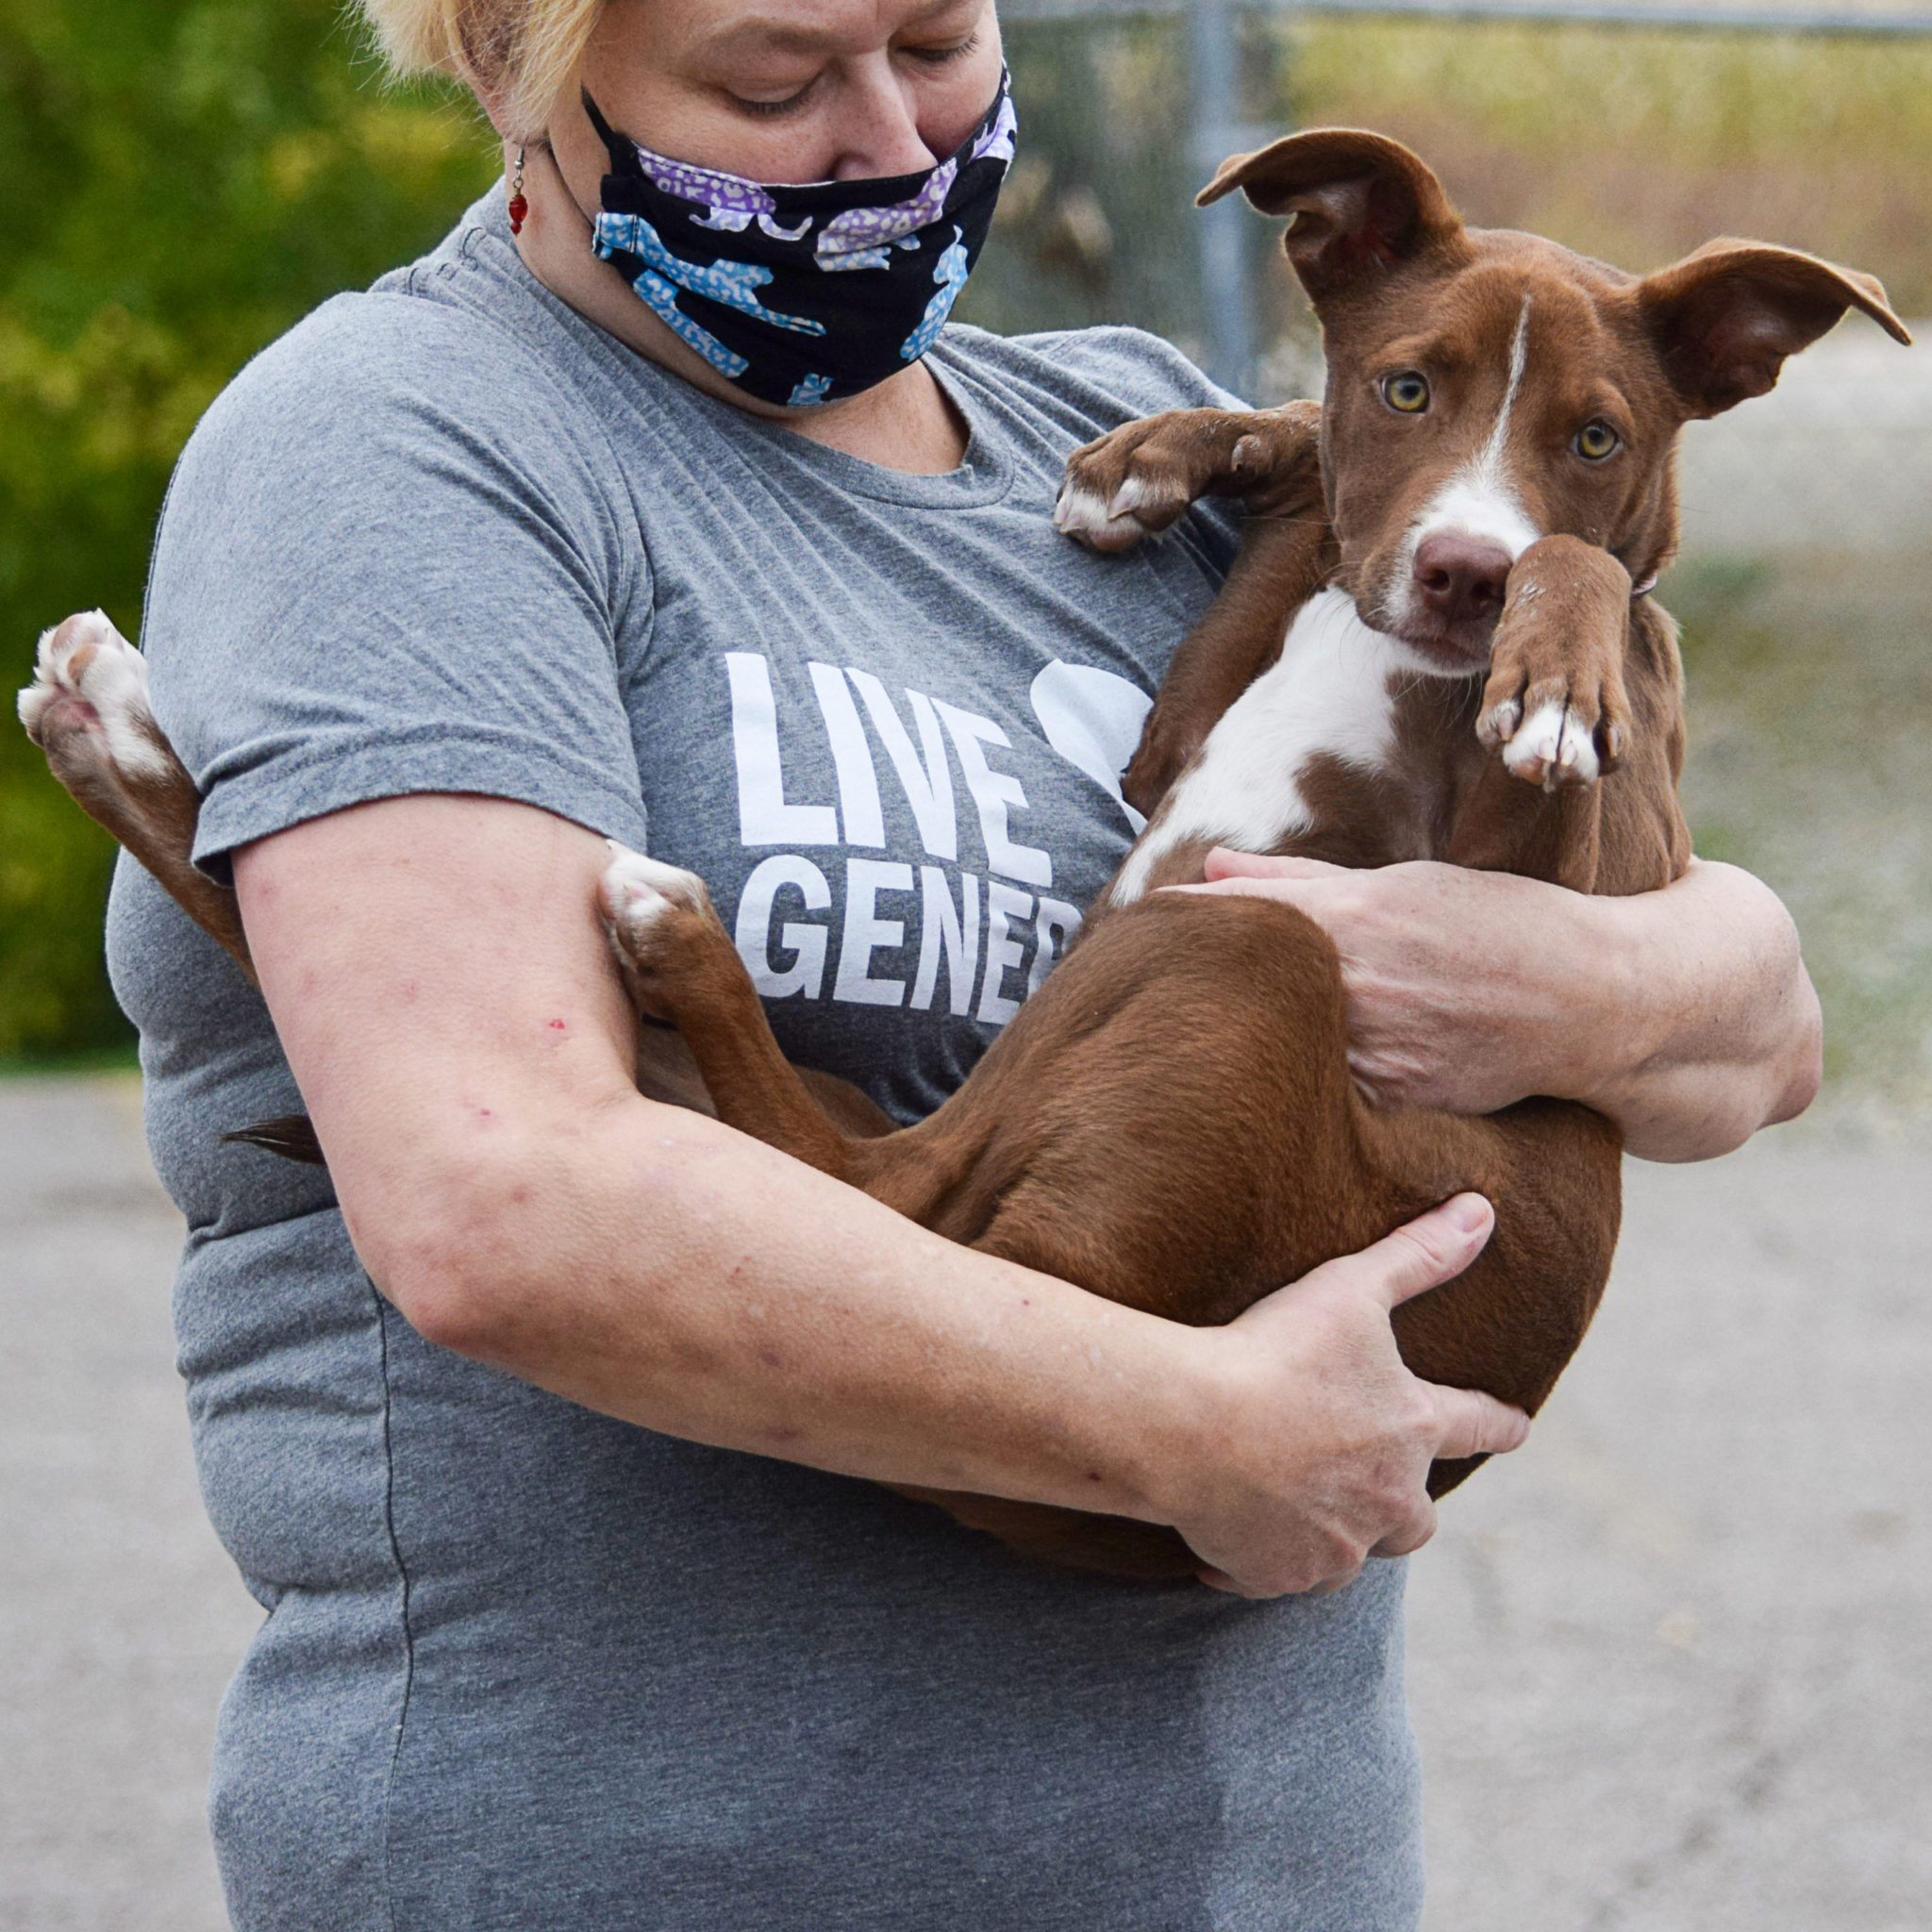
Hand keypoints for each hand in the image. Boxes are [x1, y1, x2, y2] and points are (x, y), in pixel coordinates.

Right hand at [1167, 1194, 1528, 1596]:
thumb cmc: (1273, 1353)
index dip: (1500, 1422)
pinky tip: (1238, 1542)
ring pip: (1353, 1553)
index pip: (1478, 1425)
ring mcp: (1335, 1547)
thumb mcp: (1351, 1291)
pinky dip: (1267, 1559)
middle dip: (1405, 1501)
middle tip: (1383, 1484)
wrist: (1191, 1428)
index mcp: (1412, 1429)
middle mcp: (1387, 1500)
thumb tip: (1485, 1210)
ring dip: (1340, 1534)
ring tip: (1306, 1510)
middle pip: (1417, 1517)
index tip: (1516, 1425)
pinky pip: (1281, 1575)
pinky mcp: (1278, 1574)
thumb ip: (1419, 1255)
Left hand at [1169, 848, 1820, 1159]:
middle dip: (1195, 996)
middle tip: (1135, 999)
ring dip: (1234, 1048)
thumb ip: (1304, 884)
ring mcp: (1379, 1055)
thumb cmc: (1499, 925)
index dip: (1182, 928)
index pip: (1236, 922)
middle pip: (1243, 996)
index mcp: (1354, 923)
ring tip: (1186, 1049)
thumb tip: (1211, 870)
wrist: (1597, 1001)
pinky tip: (1266, 1089)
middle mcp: (1358, 991)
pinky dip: (1294, 1090)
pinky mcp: (1400, 1105)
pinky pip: (1325, 1099)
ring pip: (1277, 1054)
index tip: (1135, 935)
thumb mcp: (1405, 885)